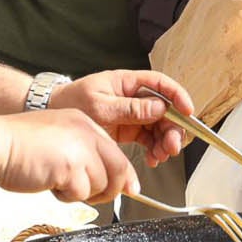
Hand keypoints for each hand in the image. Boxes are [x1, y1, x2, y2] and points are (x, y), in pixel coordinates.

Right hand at [0, 109, 136, 202]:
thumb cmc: (18, 144)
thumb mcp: (58, 139)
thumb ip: (85, 154)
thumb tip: (111, 178)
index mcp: (84, 123)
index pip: (116, 152)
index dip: (123, 175)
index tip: (127, 188)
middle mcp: (86, 133)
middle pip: (118, 170)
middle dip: (110, 190)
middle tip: (92, 196)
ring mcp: (80, 150)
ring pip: (100, 185)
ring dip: (80, 192)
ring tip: (56, 182)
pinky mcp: (70, 168)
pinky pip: (80, 194)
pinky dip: (65, 196)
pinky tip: (48, 183)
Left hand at [52, 70, 193, 165]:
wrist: (53, 114)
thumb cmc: (71, 102)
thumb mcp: (99, 106)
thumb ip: (128, 108)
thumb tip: (158, 107)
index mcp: (127, 83)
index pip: (160, 84)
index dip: (178, 96)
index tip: (188, 111)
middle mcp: (133, 97)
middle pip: (165, 109)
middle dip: (173, 128)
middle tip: (172, 147)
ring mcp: (132, 113)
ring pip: (160, 125)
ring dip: (165, 141)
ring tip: (160, 156)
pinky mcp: (129, 129)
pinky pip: (149, 137)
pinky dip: (154, 148)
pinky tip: (153, 158)